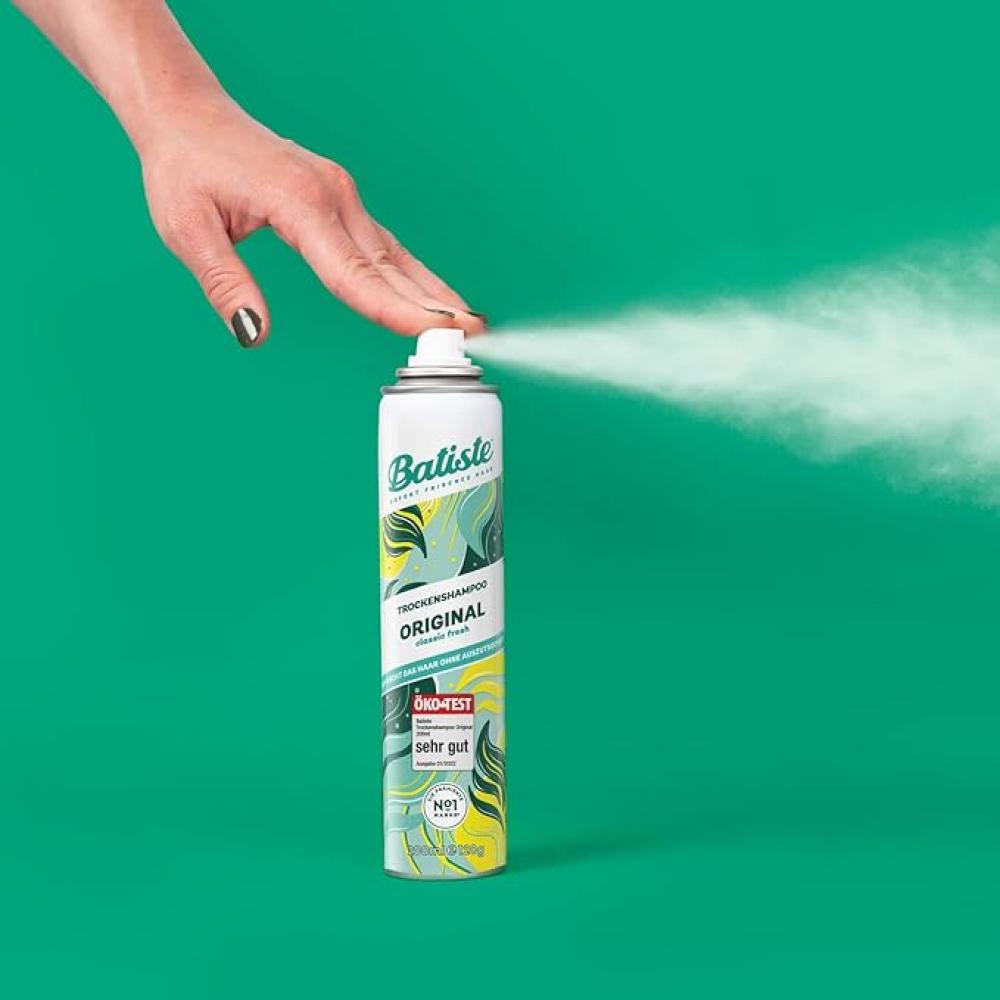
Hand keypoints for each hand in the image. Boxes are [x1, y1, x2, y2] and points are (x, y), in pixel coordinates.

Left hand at [139, 97, 485, 346]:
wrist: (186, 114)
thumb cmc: (185, 166)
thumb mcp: (188, 229)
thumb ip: (226, 283)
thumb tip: (254, 334)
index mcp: (300, 203)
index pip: (355, 273)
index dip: (395, 308)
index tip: (433, 331)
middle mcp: (332, 197)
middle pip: (389, 266)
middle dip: (433, 304)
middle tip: (474, 337)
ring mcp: (341, 196)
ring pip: (395, 256)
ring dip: (433, 290)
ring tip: (470, 321)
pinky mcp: (339, 199)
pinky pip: (383, 245)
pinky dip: (412, 273)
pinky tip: (432, 293)